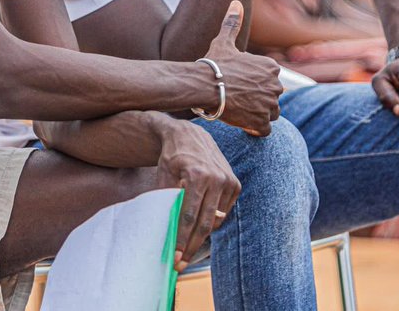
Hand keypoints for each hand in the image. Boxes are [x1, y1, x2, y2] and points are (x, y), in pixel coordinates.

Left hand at [155, 122, 240, 270]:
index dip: (182, 239)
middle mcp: (216, 178)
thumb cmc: (172, 157)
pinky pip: (223, 213)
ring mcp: (228, 181)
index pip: (189, 216)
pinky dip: (211, 221)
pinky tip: (199, 224)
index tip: (175, 257)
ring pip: (215, 221)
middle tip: (181, 264)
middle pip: (204, 223)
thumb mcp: (163, 175)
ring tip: (186, 248)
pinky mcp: (235, 184)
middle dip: (191, 247)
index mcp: (197, 175)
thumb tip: (163, 230)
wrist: (190, 136)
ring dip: (201, 237)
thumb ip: (166, 200)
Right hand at [203, 0, 282, 135]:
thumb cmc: (213, 64)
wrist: (204, 86)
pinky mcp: (262, 121)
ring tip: (239, 110)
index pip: (271, 81)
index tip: (240, 85)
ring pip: (270, 114)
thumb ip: (232, 23)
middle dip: (258, 100)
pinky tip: (241, 122)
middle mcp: (275, 85)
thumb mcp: (224, 42)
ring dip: (257, 115)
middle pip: (272, 98)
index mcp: (271, 67)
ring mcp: (270, 104)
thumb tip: (235, 2)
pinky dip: (255, 129)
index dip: (256, 85)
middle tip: (237, 98)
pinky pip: (264, 130)